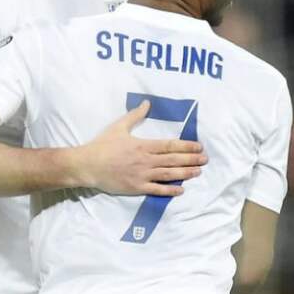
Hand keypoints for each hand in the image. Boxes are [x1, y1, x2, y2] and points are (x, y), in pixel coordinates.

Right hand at [72, 100, 206, 195]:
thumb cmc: (102, 145)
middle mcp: (146, 161)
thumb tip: (147, 103)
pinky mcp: (137, 187)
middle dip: (191, 159)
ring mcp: (142, 175)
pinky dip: (170, 190)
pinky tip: (181, 190)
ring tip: (198, 172)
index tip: (199, 147)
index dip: (186, 146)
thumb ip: (134, 115)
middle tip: (205, 159)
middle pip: (173, 160)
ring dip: (185, 173)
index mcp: (143, 145)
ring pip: (169, 174)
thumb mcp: (118, 127)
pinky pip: (157, 190)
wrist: (88, 165)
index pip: (170, 145)